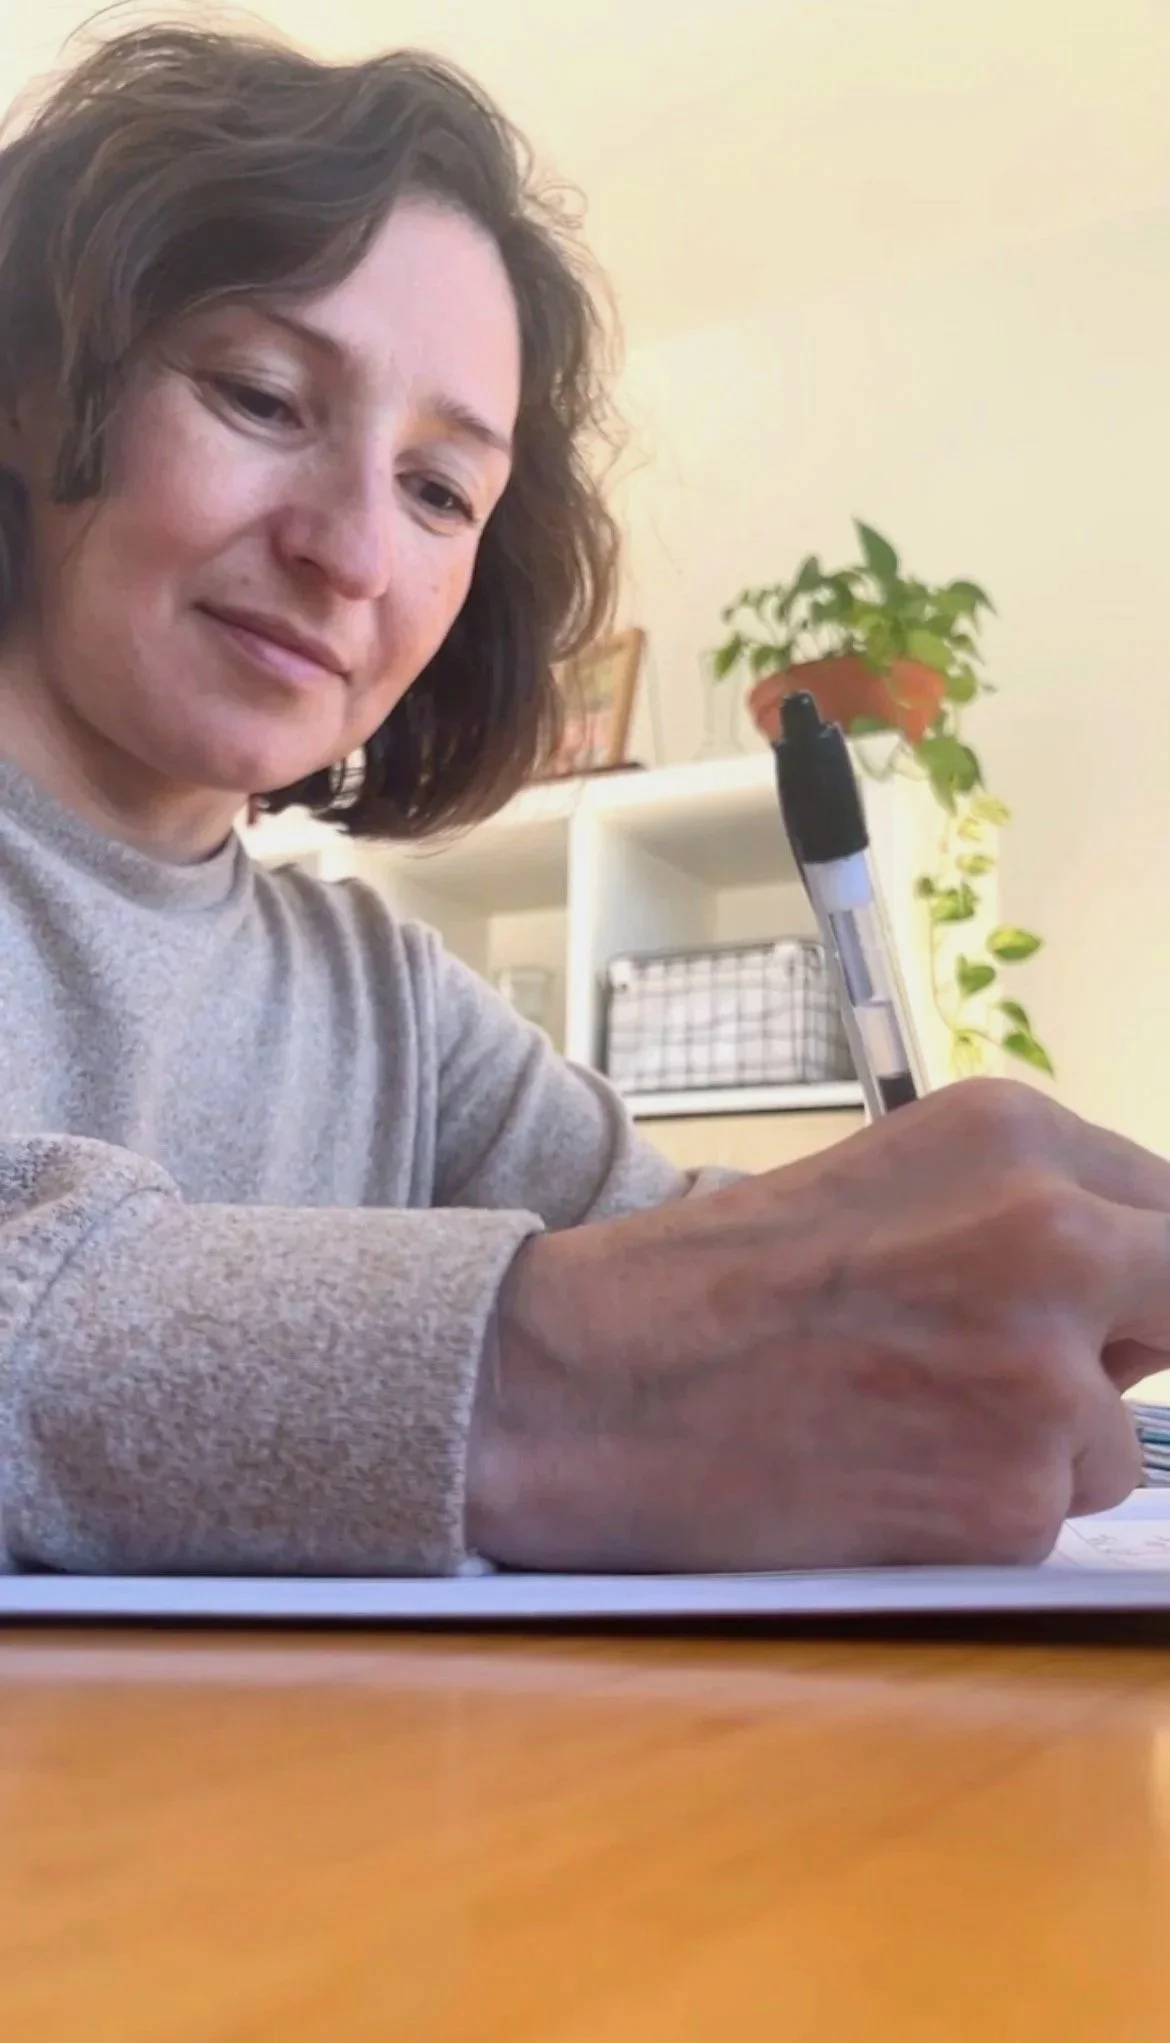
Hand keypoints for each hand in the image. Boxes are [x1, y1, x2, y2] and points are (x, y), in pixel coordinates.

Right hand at [470, 1080, 1169, 1570]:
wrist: (590, 1384)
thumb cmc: (709, 1285)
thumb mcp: (885, 1186)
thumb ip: (1023, 1216)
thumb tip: (1136, 1291)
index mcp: (1016, 1134)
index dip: (1147, 1273)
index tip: (1128, 1308)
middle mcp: (1053, 1235)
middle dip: (1127, 1344)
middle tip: (1024, 1370)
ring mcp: (1042, 1372)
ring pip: (1116, 1432)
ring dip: (1040, 1443)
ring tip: (901, 1421)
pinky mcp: (1013, 1496)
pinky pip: (1048, 1513)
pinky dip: (980, 1512)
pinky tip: (880, 1477)